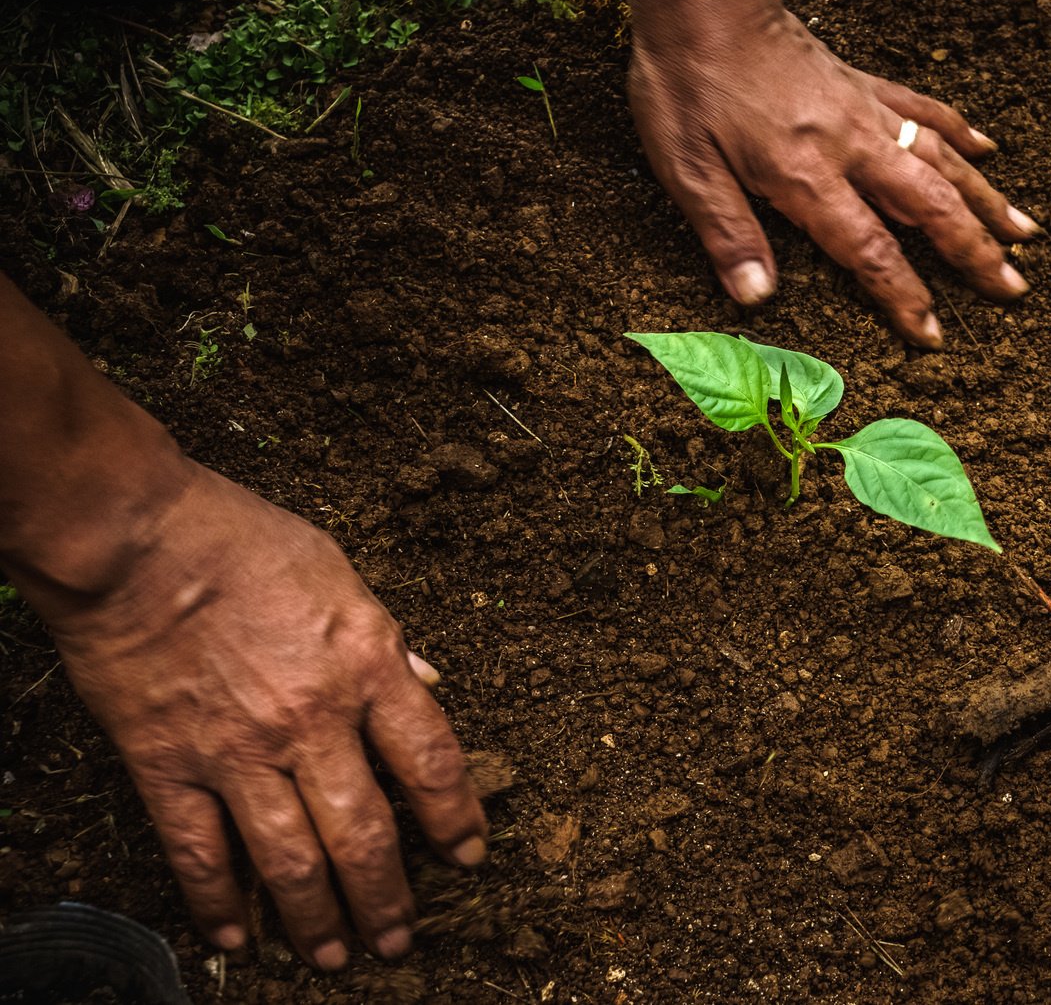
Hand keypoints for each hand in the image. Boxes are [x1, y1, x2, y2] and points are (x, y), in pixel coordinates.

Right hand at [33, 462, 485, 969]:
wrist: (136, 539)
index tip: (468, 855)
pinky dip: (217, 900)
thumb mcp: (344, 577)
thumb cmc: (244, 542)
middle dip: (388, 898)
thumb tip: (429, 684)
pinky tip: (237, 933)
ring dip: (318, 917)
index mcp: (365, 667)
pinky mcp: (168, 764)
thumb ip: (388, 641)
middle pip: (365, 833)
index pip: (432, 762)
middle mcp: (311, 721)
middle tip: (401, 940)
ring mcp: (237, 750)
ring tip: (335, 957)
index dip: (456, 818)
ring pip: (290, 860)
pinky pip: (198, 850)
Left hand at [625, 0, 1038, 347]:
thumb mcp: (685, 166)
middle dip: (974, 251)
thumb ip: (726, 232)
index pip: (870, 250)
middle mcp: (849, 143)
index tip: (934, 334)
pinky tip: (986, 150)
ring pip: (941, 159)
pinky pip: (923, 107)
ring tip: (1026, 232)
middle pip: (928, 206)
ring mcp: (862, 109)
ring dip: (985, 198)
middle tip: (1014, 288)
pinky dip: (958, 130)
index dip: (905, 296)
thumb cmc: (685, 83)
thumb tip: (756, 298)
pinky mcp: (861, 81)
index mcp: (805, 173)